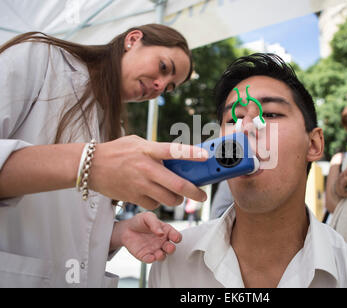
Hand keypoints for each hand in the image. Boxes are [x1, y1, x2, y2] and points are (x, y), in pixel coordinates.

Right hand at [89, 135, 208, 209]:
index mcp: (148, 150)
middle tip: (202, 195)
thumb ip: (156, 149)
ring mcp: (140, 185)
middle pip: (177, 184)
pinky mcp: (133, 197)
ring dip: (177, 199)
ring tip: (178, 196)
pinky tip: (157, 196)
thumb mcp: (137, 142)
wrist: (90, 166)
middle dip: (194, 192)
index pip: (174, 151)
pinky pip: (154, 205)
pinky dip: (159, 202)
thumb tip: (178, 157)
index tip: (206, 157)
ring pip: (168, 199)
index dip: (192, 153)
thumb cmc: (117, 151)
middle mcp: (146, 168)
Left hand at [112, 212, 181, 263]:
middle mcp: (162, 242)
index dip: (177, 237)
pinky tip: (151, 258)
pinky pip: (150, 259)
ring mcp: (154, 249)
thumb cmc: (139, 221)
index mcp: (165, 231)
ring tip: (159, 254)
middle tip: (169, 247)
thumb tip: (161, 233)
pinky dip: (151, 260)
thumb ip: (155, 223)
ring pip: (162, 256)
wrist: (126, 228)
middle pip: (171, 248)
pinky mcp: (145, 255)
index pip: (175, 235)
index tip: (175, 238)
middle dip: (171, 249)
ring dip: (162, 256)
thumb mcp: (148, 217)